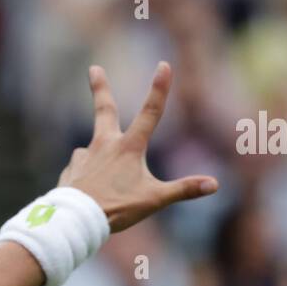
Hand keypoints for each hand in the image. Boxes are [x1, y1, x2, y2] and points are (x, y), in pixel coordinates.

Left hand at [59, 62, 217, 232]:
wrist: (76, 220)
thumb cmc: (117, 208)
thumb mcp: (154, 199)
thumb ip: (184, 189)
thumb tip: (214, 184)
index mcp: (129, 147)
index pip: (150, 112)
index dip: (160, 89)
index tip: (164, 65)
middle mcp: (104, 145)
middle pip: (105, 109)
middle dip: (101, 87)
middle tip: (93, 68)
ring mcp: (85, 156)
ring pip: (93, 147)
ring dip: (97, 155)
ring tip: (102, 181)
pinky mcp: (71, 170)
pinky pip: (81, 168)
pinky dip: (85, 175)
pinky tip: (86, 190)